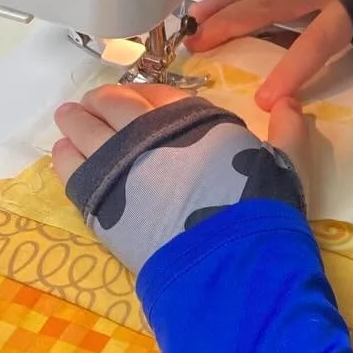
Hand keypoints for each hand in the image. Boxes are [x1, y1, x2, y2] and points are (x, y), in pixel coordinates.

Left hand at [51, 83, 314, 186]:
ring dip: (76, 120)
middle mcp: (151, 133)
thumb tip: (290, 100)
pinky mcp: (100, 200)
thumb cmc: (257, 208)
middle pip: (116, 106)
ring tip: (68, 117)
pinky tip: (63, 152)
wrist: (224, 255)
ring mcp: (120, 165)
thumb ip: (287, 131)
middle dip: (104, 100)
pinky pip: (71, 169)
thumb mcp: (285, 163)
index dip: (149, 96)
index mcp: (195, 121)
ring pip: (85, 131)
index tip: (141, 98)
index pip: (161, 96)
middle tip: (94, 103)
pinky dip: (65, 156)